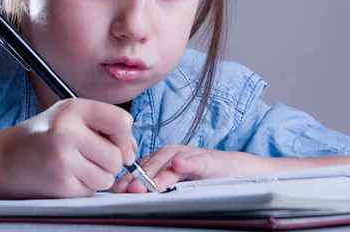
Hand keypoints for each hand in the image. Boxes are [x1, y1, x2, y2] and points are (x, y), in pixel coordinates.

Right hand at [0, 98, 137, 198]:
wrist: (0, 159)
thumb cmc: (40, 138)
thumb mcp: (68, 118)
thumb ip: (102, 126)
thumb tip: (131, 152)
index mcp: (73, 108)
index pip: (122, 121)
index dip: (124, 137)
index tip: (114, 144)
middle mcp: (68, 129)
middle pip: (116, 156)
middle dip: (108, 163)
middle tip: (86, 158)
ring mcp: (64, 157)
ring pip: (107, 177)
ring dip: (95, 177)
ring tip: (72, 167)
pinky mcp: (60, 183)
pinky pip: (90, 192)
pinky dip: (82, 189)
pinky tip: (63, 177)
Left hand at [110, 145, 260, 192]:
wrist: (233, 170)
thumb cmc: (199, 178)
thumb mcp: (173, 183)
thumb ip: (153, 185)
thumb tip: (126, 194)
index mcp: (160, 159)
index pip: (139, 168)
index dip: (128, 178)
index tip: (116, 191)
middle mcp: (172, 154)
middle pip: (152, 164)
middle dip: (140, 178)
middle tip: (130, 190)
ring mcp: (190, 155)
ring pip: (171, 162)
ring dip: (161, 173)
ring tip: (152, 185)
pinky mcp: (210, 159)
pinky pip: (198, 160)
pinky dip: (189, 162)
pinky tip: (180, 166)